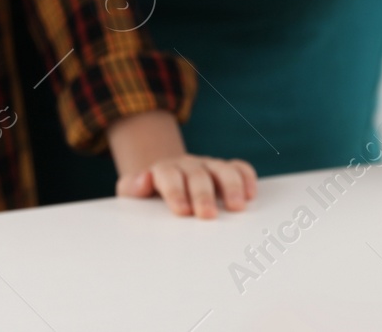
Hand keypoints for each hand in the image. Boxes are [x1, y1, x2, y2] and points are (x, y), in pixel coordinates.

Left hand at [116, 154, 257, 219]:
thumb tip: (143, 181)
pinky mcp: (224, 169)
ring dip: (230, 186)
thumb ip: (132, 187)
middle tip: (208, 215)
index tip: (182, 211)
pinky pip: (239, 167)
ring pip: (222, 169)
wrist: (161, 179)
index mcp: (164, 170)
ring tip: (237, 207)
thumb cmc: (148, 194)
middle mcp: (188, 165)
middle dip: (204, 194)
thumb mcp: (130, 192)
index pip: (169, 177)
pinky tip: (251, 195)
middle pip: (197, 175)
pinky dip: (247, 177)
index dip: (176, 192)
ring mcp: (208, 166)